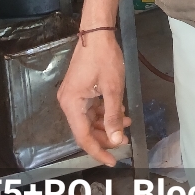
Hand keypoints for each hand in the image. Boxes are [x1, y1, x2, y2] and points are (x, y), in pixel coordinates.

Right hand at [57, 31, 130, 166]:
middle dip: (105, 136)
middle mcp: (68, 102)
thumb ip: (113, 116)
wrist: (97, 33)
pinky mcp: (80, 88)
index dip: (98, 151)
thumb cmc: (104, 58)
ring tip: (126, 122)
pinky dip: (105, 111)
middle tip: (124, 140)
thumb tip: (117, 140)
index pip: (83, 137)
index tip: (113, 161)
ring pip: (90, 119)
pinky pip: (91, 107)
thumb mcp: (113, 89)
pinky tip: (120, 110)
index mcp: (71, 104)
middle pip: (86, 129)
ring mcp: (73, 95)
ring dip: (107, 122)